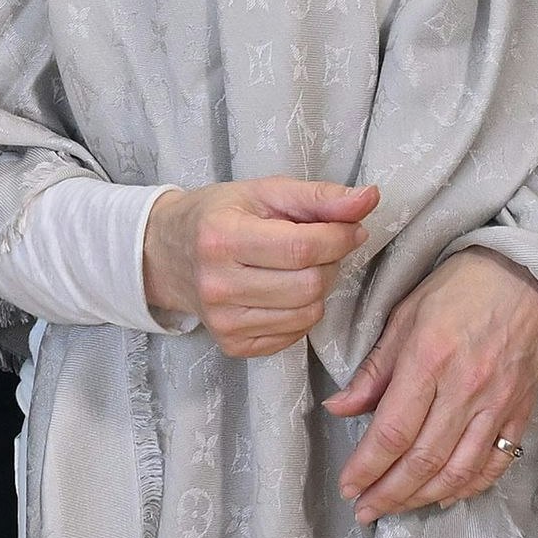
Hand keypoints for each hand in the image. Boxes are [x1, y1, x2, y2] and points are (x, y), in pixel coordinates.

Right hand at [143, 179, 379, 357]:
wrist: (168, 254)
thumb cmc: (219, 215)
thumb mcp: (264, 191)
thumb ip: (319, 196)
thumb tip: (369, 199)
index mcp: (222, 237)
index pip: (301, 248)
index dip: (340, 237)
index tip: (350, 228)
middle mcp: (218, 285)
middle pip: (309, 285)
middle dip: (329, 263)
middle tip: (320, 247)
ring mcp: (223, 322)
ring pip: (307, 314)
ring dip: (319, 289)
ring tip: (301, 268)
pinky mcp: (232, 345)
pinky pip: (293, 335)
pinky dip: (301, 312)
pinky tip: (283, 291)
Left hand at [325, 248, 537, 521]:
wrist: (525, 274)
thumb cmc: (457, 288)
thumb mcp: (404, 315)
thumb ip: (374, 369)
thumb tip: (338, 409)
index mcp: (429, 359)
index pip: (393, 431)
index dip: (367, 467)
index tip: (348, 487)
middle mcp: (465, 388)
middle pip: (423, 460)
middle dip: (389, 493)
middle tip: (364, 510)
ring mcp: (497, 402)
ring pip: (459, 469)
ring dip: (424, 497)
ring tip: (397, 507)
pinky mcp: (521, 409)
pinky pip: (496, 461)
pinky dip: (470, 486)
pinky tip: (446, 495)